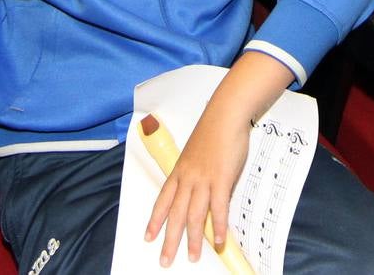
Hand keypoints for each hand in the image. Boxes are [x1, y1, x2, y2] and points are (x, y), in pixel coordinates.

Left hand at [146, 107, 249, 266]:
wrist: (225, 114)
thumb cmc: (213, 129)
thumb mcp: (196, 151)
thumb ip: (196, 172)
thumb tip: (202, 190)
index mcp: (179, 170)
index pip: (163, 200)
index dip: (155, 220)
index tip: (148, 237)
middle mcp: (188, 177)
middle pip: (175, 214)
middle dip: (169, 240)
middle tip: (165, 260)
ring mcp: (203, 179)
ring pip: (194, 215)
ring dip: (193, 239)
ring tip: (192, 257)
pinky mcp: (221, 179)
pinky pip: (218, 208)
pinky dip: (219, 226)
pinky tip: (220, 240)